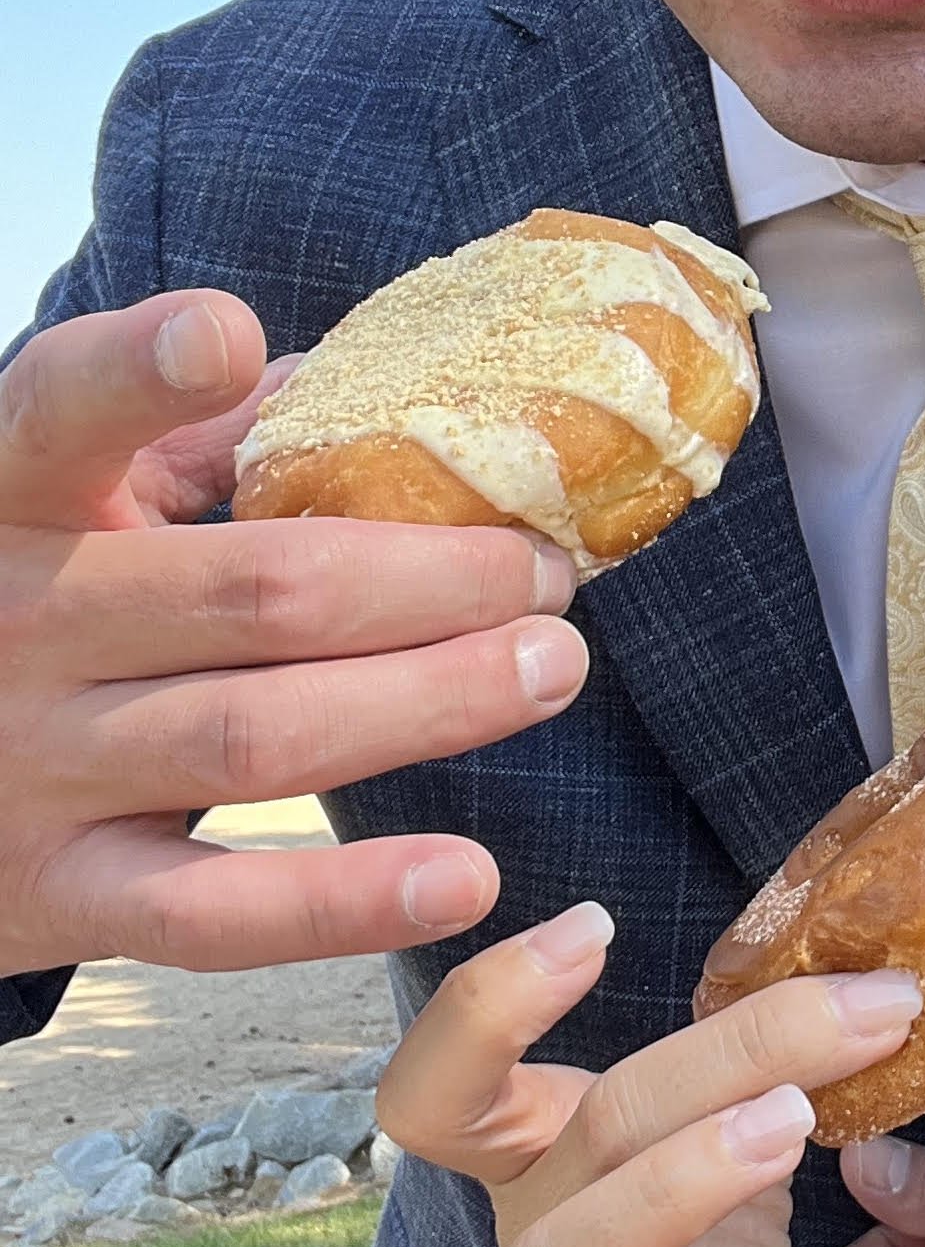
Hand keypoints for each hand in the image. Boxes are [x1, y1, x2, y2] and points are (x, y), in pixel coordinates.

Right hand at [0, 291, 592, 975]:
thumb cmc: (33, 599)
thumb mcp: (74, 495)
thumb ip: (195, 431)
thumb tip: (376, 380)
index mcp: (14, 494)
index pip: (61, 411)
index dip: (138, 372)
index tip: (222, 336)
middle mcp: (14, 623)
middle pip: (253, 591)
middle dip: (431, 578)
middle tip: (548, 570)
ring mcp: (32, 764)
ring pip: (259, 735)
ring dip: (431, 702)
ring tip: (549, 669)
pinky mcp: (61, 892)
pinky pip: (214, 910)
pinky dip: (346, 901)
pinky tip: (465, 880)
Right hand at [376, 909, 924, 1246]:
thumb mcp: (711, 1166)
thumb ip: (754, 1073)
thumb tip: (871, 970)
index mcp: (547, 1165)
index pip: (449, 1084)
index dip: (486, 1006)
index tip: (591, 923)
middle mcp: (543, 1244)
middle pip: (586, 1133)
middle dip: (716, 1057)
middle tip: (852, 1016)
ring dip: (683, 1184)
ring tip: (794, 1132)